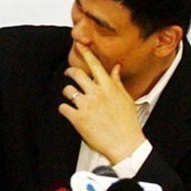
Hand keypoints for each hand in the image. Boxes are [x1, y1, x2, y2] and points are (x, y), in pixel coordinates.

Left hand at [58, 44, 145, 163]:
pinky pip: (63, 108)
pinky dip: (64, 109)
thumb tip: (115, 68)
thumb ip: (117, 82)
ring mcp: (86, 106)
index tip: (79, 45)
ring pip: (68, 90)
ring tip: (73, 98)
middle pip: (77, 74)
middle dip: (70, 72)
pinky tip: (70, 112)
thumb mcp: (126, 99)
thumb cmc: (128, 124)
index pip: (95, 65)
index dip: (86, 53)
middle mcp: (96, 94)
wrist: (126, 146)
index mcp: (109, 88)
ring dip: (68, 93)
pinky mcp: (78, 119)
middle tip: (69, 73)